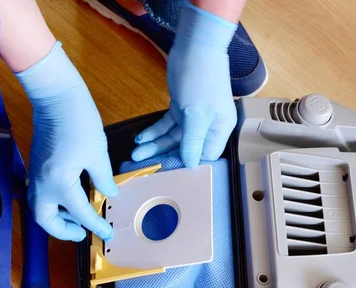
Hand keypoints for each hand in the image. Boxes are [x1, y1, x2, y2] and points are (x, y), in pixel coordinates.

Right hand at [17, 42, 116, 241]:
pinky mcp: (37, 165)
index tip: (108, 233)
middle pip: (45, 219)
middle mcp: (43, 183)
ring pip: (41, 207)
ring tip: (78, 219)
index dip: (96, 225)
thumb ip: (103, 179)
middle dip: (62, 231)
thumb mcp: (97, 153)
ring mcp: (37, 174)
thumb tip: (110, 194)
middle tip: (82, 233)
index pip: (80, 213)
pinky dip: (55, 203)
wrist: (56, 96)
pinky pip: (42, 194)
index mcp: (60, 183)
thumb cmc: (78, 121)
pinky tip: (72, 199)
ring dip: (57, 218)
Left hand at [131, 2, 237, 166]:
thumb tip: (190, 164)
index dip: (188, 164)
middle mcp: (208, 126)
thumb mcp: (197, 115)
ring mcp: (194, 117)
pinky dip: (154, 131)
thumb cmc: (203, 79)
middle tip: (143, 164)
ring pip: (172, 137)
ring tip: (136, 153)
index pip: (205, 156)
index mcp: (219, 130)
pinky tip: (141, 138)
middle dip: (163, 155)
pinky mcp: (181, 108)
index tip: (169, 171)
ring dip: (154, 144)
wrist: (195, 47)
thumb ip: (192, 141)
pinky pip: (166, 125)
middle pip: (185, 148)